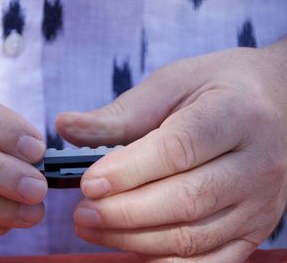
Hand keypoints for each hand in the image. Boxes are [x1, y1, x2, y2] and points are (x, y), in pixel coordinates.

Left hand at [57, 39, 286, 261]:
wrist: (272, 102)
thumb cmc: (214, 89)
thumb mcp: (169, 86)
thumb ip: (118, 114)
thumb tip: (65, 126)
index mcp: (234, 115)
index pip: (178, 149)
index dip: (128, 171)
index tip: (87, 183)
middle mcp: (256, 163)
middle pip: (185, 200)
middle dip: (124, 213)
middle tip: (81, 212)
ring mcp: (260, 203)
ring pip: (192, 237)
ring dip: (134, 239)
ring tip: (92, 227)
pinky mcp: (255, 229)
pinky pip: (210, 262)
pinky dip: (164, 262)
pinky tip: (129, 248)